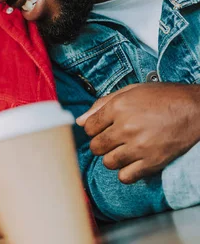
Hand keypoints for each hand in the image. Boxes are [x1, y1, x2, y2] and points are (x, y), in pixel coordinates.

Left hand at [77, 83, 199, 183]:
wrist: (195, 109)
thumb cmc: (163, 97)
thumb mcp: (130, 91)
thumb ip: (102, 104)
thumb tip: (80, 120)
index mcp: (118, 108)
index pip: (89, 128)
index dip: (94, 129)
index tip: (103, 129)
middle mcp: (126, 127)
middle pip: (96, 147)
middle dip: (101, 144)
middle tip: (113, 140)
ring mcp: (139, 146)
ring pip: (108, 162)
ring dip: (112, 158)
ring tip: (123, 151)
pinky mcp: (152, 161)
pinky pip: (126, 177)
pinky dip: (126, 173)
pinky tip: (132, 164)